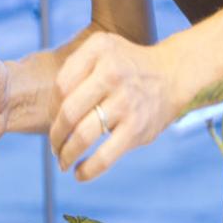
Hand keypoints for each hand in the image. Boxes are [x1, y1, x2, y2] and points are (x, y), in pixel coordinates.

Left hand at [49, 32, 179, 180]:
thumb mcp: (102, 49)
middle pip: (68, 112)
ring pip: (83, 135)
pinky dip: (88, 170)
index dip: (52, 107)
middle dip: (55, 135)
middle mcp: (113, 73)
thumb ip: (74, 69)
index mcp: (100, 50)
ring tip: (63, 160)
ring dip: (66, 154)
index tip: (56, 119)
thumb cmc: (127, 66)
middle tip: (55, 145)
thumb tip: (49, 113)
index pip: (61, 85)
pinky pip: (105, 156)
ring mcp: (126, 101)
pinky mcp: (137, 127)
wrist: (173, 74)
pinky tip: (79, 173)